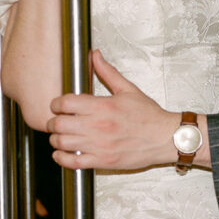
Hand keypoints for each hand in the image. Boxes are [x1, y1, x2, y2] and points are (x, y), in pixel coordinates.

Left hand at [47, 49, 174, 169]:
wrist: (165, 138)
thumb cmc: (149, 116)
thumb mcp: (128, 89)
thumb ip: (108, 72)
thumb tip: (95, 55)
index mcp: (103, 106)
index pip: (65, 103)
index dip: (57, 103)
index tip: (58, 105)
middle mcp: (98, 126)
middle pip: (58, 124)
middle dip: (53, 121)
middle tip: (57, 121)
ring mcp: (99, 145)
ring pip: (62, 143)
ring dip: (56, 139)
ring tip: (61, 136)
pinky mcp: (102, 161)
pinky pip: (72, 163)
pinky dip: (61, 159)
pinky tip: (63, 153)